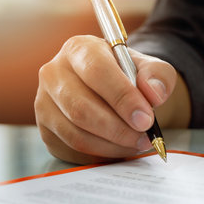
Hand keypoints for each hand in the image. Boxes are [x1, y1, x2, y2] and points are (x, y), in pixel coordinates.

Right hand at [35, 35, 185, 163]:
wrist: (114, 92)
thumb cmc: (130, 77)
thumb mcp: (151, 69)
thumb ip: (158, 75)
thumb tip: (153, 93)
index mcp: (78, 49)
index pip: (96, 72)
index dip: (122, 98)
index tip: (146, 119)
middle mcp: (54, 73)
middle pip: (80, 108)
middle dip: (118, 129)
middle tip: (145, 137)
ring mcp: (44, 103)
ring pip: (76, 134)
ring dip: (112, 145)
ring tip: (137, 143)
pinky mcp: (46, 130)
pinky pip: (73, 149)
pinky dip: (102, 154)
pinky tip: (121, 148)